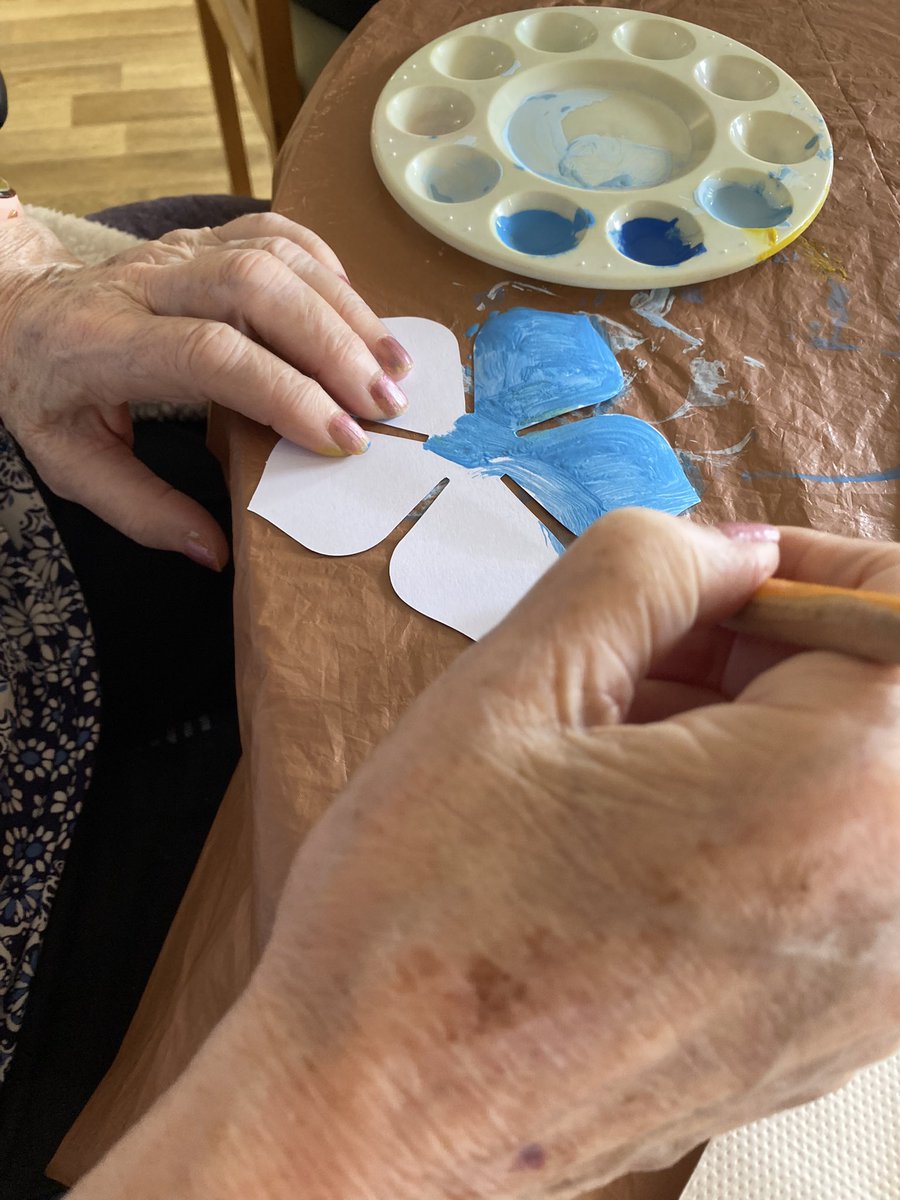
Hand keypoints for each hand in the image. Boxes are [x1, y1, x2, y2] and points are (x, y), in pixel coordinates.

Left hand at [0, 213, 411, 566]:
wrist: (16, 308)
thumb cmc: (45, 391)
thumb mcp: (70, 464)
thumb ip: (141, 511)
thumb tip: (215, 551)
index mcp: (104, 343)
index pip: (212, 355)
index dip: (287, 393)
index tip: (342, 441)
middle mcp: (143, 284)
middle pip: (255, 288)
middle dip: (334, 346)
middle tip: (385, 407)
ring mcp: (176, 251)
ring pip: (275, 255)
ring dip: (346, 310)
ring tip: (393, 369)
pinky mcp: (201, 238)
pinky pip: (276, 233)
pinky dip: (328, 269)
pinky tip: (359, 316)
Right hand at [70, 511, 899, 1199]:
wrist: (365, 1115)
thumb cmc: (422, 917)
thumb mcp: (513, 685)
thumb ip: (646, 569)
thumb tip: (736, 550)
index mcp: (832, 794)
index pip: (896, 612)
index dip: (803, 568)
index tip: (716, 577)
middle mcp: (886, 905)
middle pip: (875, 704)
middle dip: (764, 654)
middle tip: (636, 660)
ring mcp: (863, 991)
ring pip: (848, 790)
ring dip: (753, 736)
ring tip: (611, 755)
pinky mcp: (819, 1040)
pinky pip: (829, 881)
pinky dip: (755, 824)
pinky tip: (632, 838)